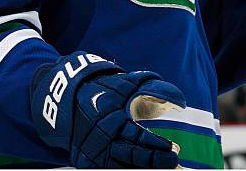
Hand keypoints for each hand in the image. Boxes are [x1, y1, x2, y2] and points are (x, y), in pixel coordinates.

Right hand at [31, 52, 184, 168]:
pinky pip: (109, 170)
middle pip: (133, 155)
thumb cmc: (102, 90)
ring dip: (143, 169)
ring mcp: (94, 152)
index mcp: (112, 117)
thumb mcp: (123, 84)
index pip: (138, 136)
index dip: (155, 144)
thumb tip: (178, 98)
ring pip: (123, 166)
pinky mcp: (86, 162)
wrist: (67, 98)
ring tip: (160, 169)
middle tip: (171, 161)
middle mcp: (104, 137)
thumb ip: (147, 86)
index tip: (172, 148)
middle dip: (154, 160)